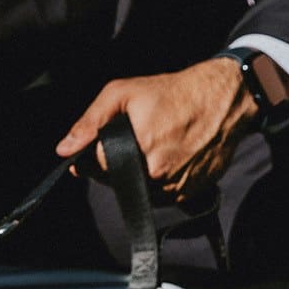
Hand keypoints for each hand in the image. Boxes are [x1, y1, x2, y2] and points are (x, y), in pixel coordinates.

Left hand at [55, 56, 258, 199]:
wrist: (224, 99)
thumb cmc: (172, 92)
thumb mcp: (123, 93)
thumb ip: (90, 122)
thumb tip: (64, 150)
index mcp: (138, 149)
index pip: (98, 168)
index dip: (94, 157)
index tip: (104, 144)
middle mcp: (157, 175)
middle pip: (118, 182)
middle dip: (118, 164)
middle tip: (136, 138)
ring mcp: (176, 188)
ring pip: (139, 191)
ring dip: (139, 175)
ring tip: (155, 145)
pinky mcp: (190, 194)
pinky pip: (162, 195)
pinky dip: (159, 181)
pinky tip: (168, 156)